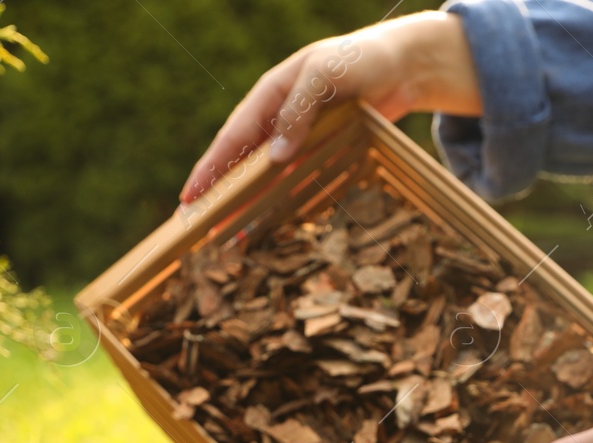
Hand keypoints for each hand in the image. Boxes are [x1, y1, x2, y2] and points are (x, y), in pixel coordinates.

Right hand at [181, 13, 481, 203]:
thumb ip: (298, 110)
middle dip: (219, 195)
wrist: (403, 66)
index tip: (189, 197)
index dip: (208, 168)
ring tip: (228, 235)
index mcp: (270, 95)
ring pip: (265, 177)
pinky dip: (280, 201)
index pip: (231, 137)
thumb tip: (275, 157)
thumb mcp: (325, 73)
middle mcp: (278, 118)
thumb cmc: (361, 58)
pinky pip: (294, 180)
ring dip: (247, 204)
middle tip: (196, 227)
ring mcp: (299, 137)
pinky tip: (268, 223)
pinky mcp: (320, 151)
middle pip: (241, 163)